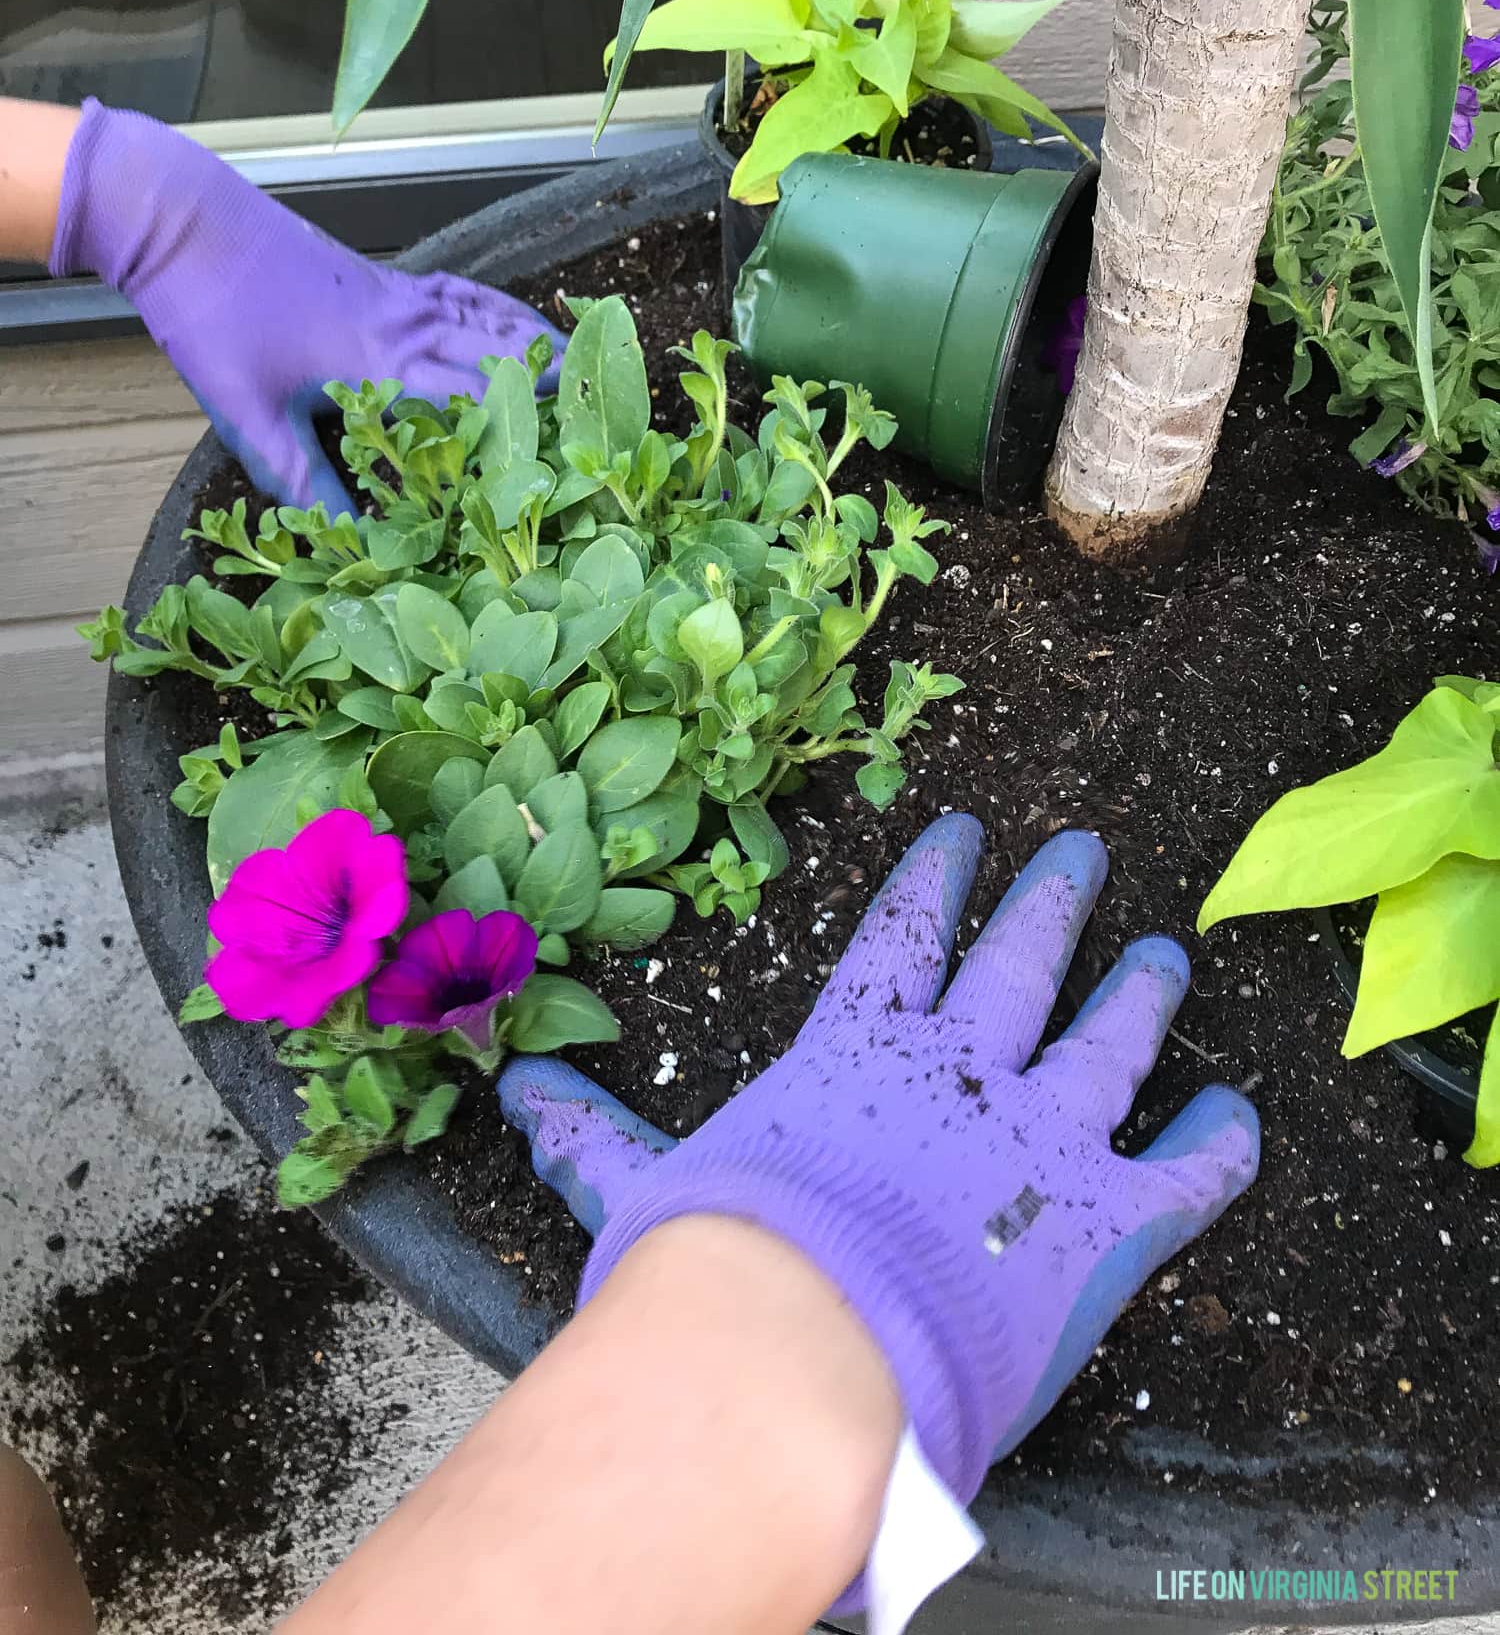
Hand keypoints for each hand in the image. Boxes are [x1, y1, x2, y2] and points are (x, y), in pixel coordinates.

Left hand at [50, 100, 561, 512]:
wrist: (186, 224)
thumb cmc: (214, 319)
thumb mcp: (251, 417)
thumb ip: (305, 483)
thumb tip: (354, 544)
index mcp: (382, 366)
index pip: (475, 406)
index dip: (526, 437)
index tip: (570, 464)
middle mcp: (408, 328)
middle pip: (501, 363)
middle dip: (552, 396)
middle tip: (602, 428)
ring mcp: (402, 298)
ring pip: (493, 325)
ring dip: (541, 351)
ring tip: (588, 378)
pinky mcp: (389, 281)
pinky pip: (466, 296)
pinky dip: (503, 312)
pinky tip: (521, 323)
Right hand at [500, 816, 1257, 1506]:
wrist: (799, 1353)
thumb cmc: (714, 1270)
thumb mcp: (643, 1188)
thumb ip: (597, 1137)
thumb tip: (517, 1095)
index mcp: (856, 1053)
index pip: (904, 936)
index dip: (938, 879)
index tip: (966, 832)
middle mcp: (957, 1071)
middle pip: (1018, 961)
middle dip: (1051, 902)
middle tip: (1084, 855)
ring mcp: (1039, 1136)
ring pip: (1108, 1039)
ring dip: (1141, 994)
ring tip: (1166, 953)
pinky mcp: (1104, 1221)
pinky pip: (1186, 1171)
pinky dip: (1218, 1141)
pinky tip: (1238, 1114)